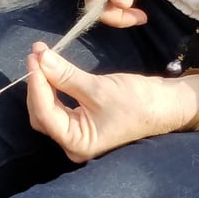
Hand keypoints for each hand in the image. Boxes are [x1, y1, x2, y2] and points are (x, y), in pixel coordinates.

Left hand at [26, 43, 198, 160]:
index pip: (45, 114)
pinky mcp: (79, 122)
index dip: (37, 85)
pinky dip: (52, 87)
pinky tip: (49, 70)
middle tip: (36, 54)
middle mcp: (71, 143)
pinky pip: (57, 106)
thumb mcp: (99, 88)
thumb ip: (67, 76)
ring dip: (42, 83)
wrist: (164, 105)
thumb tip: (42, 59)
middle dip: (37, 83)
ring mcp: (75, 134)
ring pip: (47, 109)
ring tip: (40, 57)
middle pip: (42, 114)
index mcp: (76, 143)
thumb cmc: (137, 102)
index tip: (34, 59)